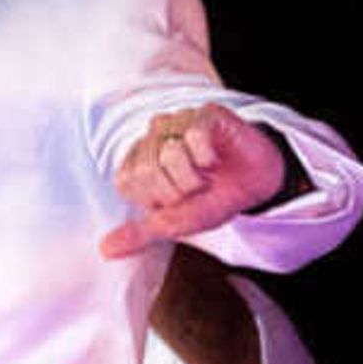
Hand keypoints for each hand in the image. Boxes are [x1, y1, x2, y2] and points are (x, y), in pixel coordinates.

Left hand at [99, 107, 288, 258]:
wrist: (257, 184)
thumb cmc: (214, 199)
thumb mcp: (176, 224)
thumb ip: (140, 234)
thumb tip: (105, 250)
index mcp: (139, 162)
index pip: (129, 183)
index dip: (158, 199)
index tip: (178, 199)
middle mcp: (153, 137)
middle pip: (148, 170)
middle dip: (179, 190)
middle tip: (198, 187)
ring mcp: (178, 121)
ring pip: (170, 153)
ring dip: (195, 176)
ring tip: (208, 173)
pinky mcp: (204, 113)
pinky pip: (194, 135)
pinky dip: (209, 157)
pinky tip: (216, 158)